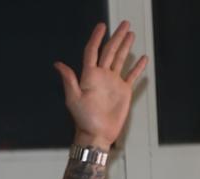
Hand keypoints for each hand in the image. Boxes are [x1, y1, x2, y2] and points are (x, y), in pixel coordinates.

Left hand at [54, 21, 147, 148]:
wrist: (97, 134)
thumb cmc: (84, 119)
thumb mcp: (73, 98)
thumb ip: (69, 80)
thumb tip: (58, 64)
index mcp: (89, 76)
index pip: (92, 52)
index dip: (96, 38)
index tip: (101, 26)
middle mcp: (102, 76)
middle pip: (110, 52)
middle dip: (117, 37)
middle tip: (124, 24)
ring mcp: (113, 83)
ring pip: (120, 60)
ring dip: (126, 47)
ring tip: (131, 34)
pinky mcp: (123, 91)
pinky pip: (131, 76)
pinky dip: (137, 67)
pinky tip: (142, 58)